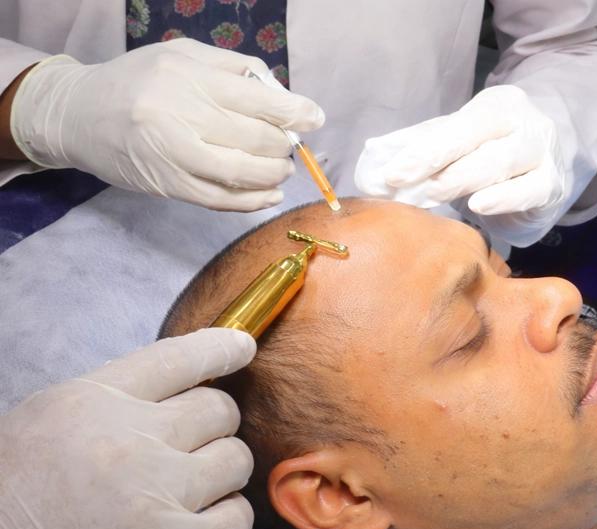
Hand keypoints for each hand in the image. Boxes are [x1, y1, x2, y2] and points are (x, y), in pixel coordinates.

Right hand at [0, 328, 256, 528]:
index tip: (243, 346)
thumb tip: (178, 392)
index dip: (220, 348)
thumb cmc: (9, 503)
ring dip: (222, 470)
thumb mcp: (47, 423)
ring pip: (237, 458)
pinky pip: (240, 517)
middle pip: (220, 409)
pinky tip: (202, 523)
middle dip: (215, 423)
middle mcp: (133, 440)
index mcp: (93, 401)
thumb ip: (113, 401)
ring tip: (193, 487)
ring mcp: (159, 494)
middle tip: (194, 444)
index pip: (178, 357)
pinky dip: (229, 518)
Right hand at [10, 39, 324, 211]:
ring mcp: (173, 155)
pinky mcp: (169, 185)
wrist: (79, 115)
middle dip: (284, 146)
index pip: (256, 98)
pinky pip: (219, 200)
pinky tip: (268, 196)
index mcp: (187, 76)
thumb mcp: (181, 56)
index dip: (294, 112)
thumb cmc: (137, 81)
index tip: (315, 118)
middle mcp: (180, 115)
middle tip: (291, 146)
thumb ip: (232, 69)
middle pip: (253, 138)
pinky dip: (251, 202)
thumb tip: (280, 94)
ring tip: (282, 170)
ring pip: (239, 173)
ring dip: (272, 175)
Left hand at [355, 85, 565, 240]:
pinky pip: (528, 192)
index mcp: (498, 106)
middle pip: (480, 144)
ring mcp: (543, 153)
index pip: (458, 128)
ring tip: (434, 195)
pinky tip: (478, 206)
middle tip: (408, 186)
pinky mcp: (552, 185)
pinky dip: (503, 199)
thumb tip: (373, 163)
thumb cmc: (492, 151)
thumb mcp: (459, 140)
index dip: (423, 151)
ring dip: (463, 181)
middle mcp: (526, 124)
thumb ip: (420, 147)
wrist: (547, 159)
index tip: (392, 174)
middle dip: (440, 166)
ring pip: (502, 165)